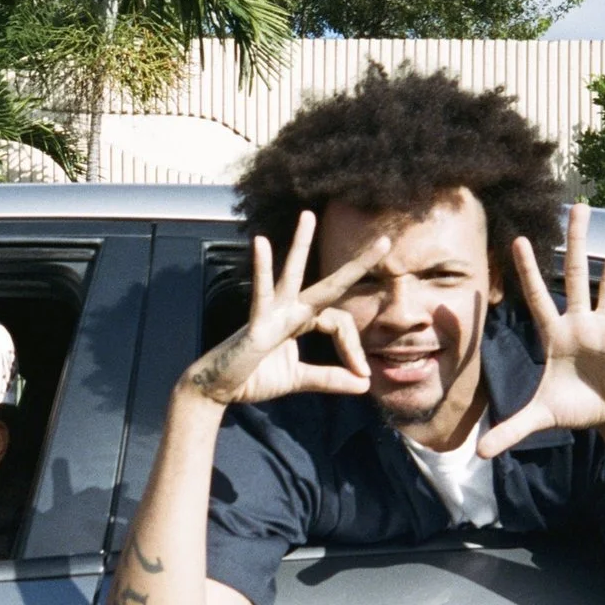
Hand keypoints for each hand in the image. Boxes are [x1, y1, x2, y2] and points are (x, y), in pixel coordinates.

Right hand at [178, 210, 389, 406]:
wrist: (219, 388)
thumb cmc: (253, 378)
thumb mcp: (298, 379)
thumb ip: (329, 379)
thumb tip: (364, 385)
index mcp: (299, 320)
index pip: (339, 322)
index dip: (354, 347)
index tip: (361, 374)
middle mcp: (288, 310)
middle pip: (329, 285)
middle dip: (357, 265)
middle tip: (385, 241)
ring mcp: (271, 313)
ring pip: (292, 275)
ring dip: (300, 244)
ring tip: (308, 216)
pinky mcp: (256, 324)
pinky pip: (261, 294)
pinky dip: (261, 269)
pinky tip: (260, 244)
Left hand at [479, 203, 604, 457]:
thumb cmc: (575, 408)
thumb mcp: (540, 417)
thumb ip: (511, 429)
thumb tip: (480, 454)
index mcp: (554, 334)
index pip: (537, 296)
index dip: (529, 271)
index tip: (518, 241)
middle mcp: (581, 322)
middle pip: (577, 274)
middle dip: (576, 242)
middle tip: (576, 207)